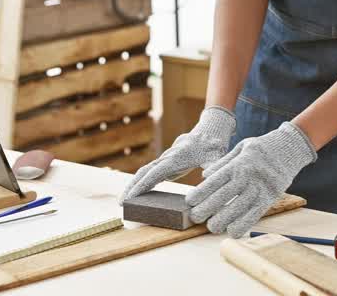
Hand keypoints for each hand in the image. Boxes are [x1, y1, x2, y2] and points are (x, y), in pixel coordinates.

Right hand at [119, 107, 235, 201]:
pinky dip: (141, 184)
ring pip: (144, 173)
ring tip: (123, 202)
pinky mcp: (166, 165)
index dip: (142, 185)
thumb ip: (213, 166)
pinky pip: (149, 174)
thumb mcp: (216, 156)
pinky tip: (136, 195)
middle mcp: (166, 159)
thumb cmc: (212, 146)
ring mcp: (164, 161)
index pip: (154, 173)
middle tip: (121, 203)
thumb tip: (208, 176)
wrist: (208, 133)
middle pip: (143, 173)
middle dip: (131, 187)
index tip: (131, 197)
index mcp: (175, 158)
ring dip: (133, 186)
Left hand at [187, 121, 316, 237]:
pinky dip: (243, 224)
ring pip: (239, 208)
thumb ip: (223, 162)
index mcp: (239, 163)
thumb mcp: (242, 147)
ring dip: (223, 220)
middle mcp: (248, 176)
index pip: (216, 180)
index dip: (201, 192)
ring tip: (211, 227)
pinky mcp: (271, 197)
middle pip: (224, 196)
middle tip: (195, 217)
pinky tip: (232, 231)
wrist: (292, 147)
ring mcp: (260, 187)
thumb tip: (205, 175)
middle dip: (207, 208)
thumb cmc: (263, 147)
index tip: (190, 201)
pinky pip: (256, 214)